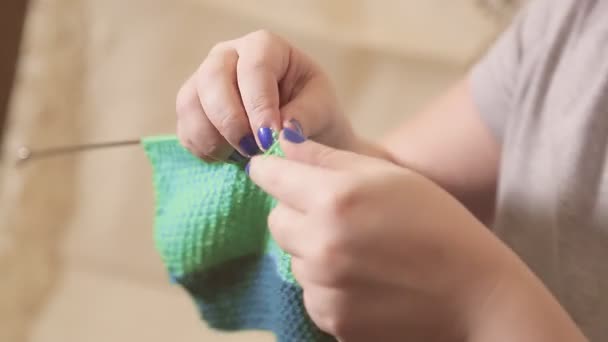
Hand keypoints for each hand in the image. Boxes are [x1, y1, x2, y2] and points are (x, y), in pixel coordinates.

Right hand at [175, 30, 353, 161]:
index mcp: (264, 47)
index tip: (268, 138)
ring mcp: (203, 81)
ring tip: (242, 158)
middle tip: (252, 151)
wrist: (300, 131)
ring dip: (212, 138)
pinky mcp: (192, 109)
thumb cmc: (312, 112)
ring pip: (190, 103)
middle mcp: (227, 56)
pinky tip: (228, 160)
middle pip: (212, 78)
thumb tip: (283, 131)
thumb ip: (305, 116)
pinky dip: (203, 149)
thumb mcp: (322, 110)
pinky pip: (185, 128)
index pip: (254, 67)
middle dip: (231, 121)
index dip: (258, 104)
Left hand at [247, 127, 518, 341]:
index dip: (272, 170)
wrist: (475, 294)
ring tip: (360, 252)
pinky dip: (328, 286)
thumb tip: (282, 144)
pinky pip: (311, 293)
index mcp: (335, 198)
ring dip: (314, 252)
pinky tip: (364, 281)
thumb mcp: (388, 175)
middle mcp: (321, 244)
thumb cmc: (437, 223)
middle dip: (296, 214)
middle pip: (276, 221)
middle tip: (336, 215)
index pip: (270, 176)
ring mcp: (324, 287)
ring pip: (294, 259)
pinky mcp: (331, 320)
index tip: (275, 171)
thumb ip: (327, 157)